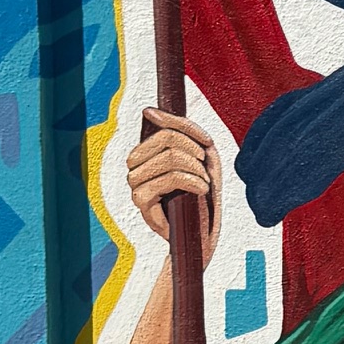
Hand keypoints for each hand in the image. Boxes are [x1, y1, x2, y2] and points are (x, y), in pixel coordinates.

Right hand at [126, 111, 219, 259]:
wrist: (203, 233)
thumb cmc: (202, 192)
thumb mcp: (201, 155)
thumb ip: (180, 128)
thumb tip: (147, 110)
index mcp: (147, 151)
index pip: (164, 125)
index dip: (191, 133)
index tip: (207, 147)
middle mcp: (136, 165)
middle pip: (166, 138)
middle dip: (195, 152)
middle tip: (205, 168)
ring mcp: (135, 183)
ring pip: (169, 158)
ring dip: (196, 169)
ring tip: (203, 183)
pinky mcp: (141, 202)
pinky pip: (167, 178)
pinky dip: (192, 181)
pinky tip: (200, 191)